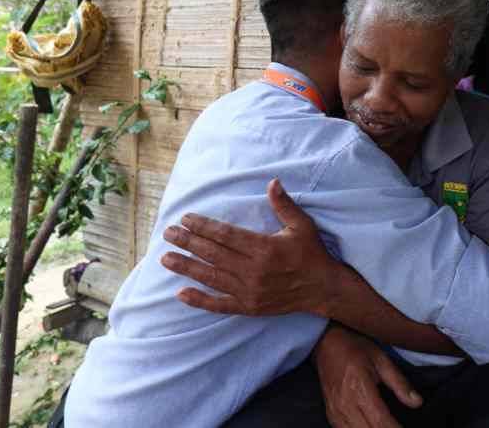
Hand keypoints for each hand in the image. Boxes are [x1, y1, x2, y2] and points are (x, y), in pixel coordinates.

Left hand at [160, 178, 337, 316]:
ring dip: (186, 267)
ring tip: (165, 258)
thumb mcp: (302, 225)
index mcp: (264, 248)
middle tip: (168, 233)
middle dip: (188, 242)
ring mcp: (249, 291)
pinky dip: (200, 300)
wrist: (322, 289)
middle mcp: (253, 270)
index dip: (203, 227)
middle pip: (213, 254)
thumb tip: (272, 182)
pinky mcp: (249, 307)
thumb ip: (284, 205)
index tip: (185, 219)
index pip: (226, 235)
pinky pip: (220, 304)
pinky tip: (181, 293)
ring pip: (211, 277)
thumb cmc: (312, 254)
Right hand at [314, 325, 421, 427]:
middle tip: (397, 427)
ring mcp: (335, 411)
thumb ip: (400, 383)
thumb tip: (417, 402)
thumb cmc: (355, 348)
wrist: (327, 344)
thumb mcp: (381, 359)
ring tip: (386, 427)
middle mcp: (345, 403)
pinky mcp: (330, 414)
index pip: (380, 421)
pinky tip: (369, 427)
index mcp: (360, 388)